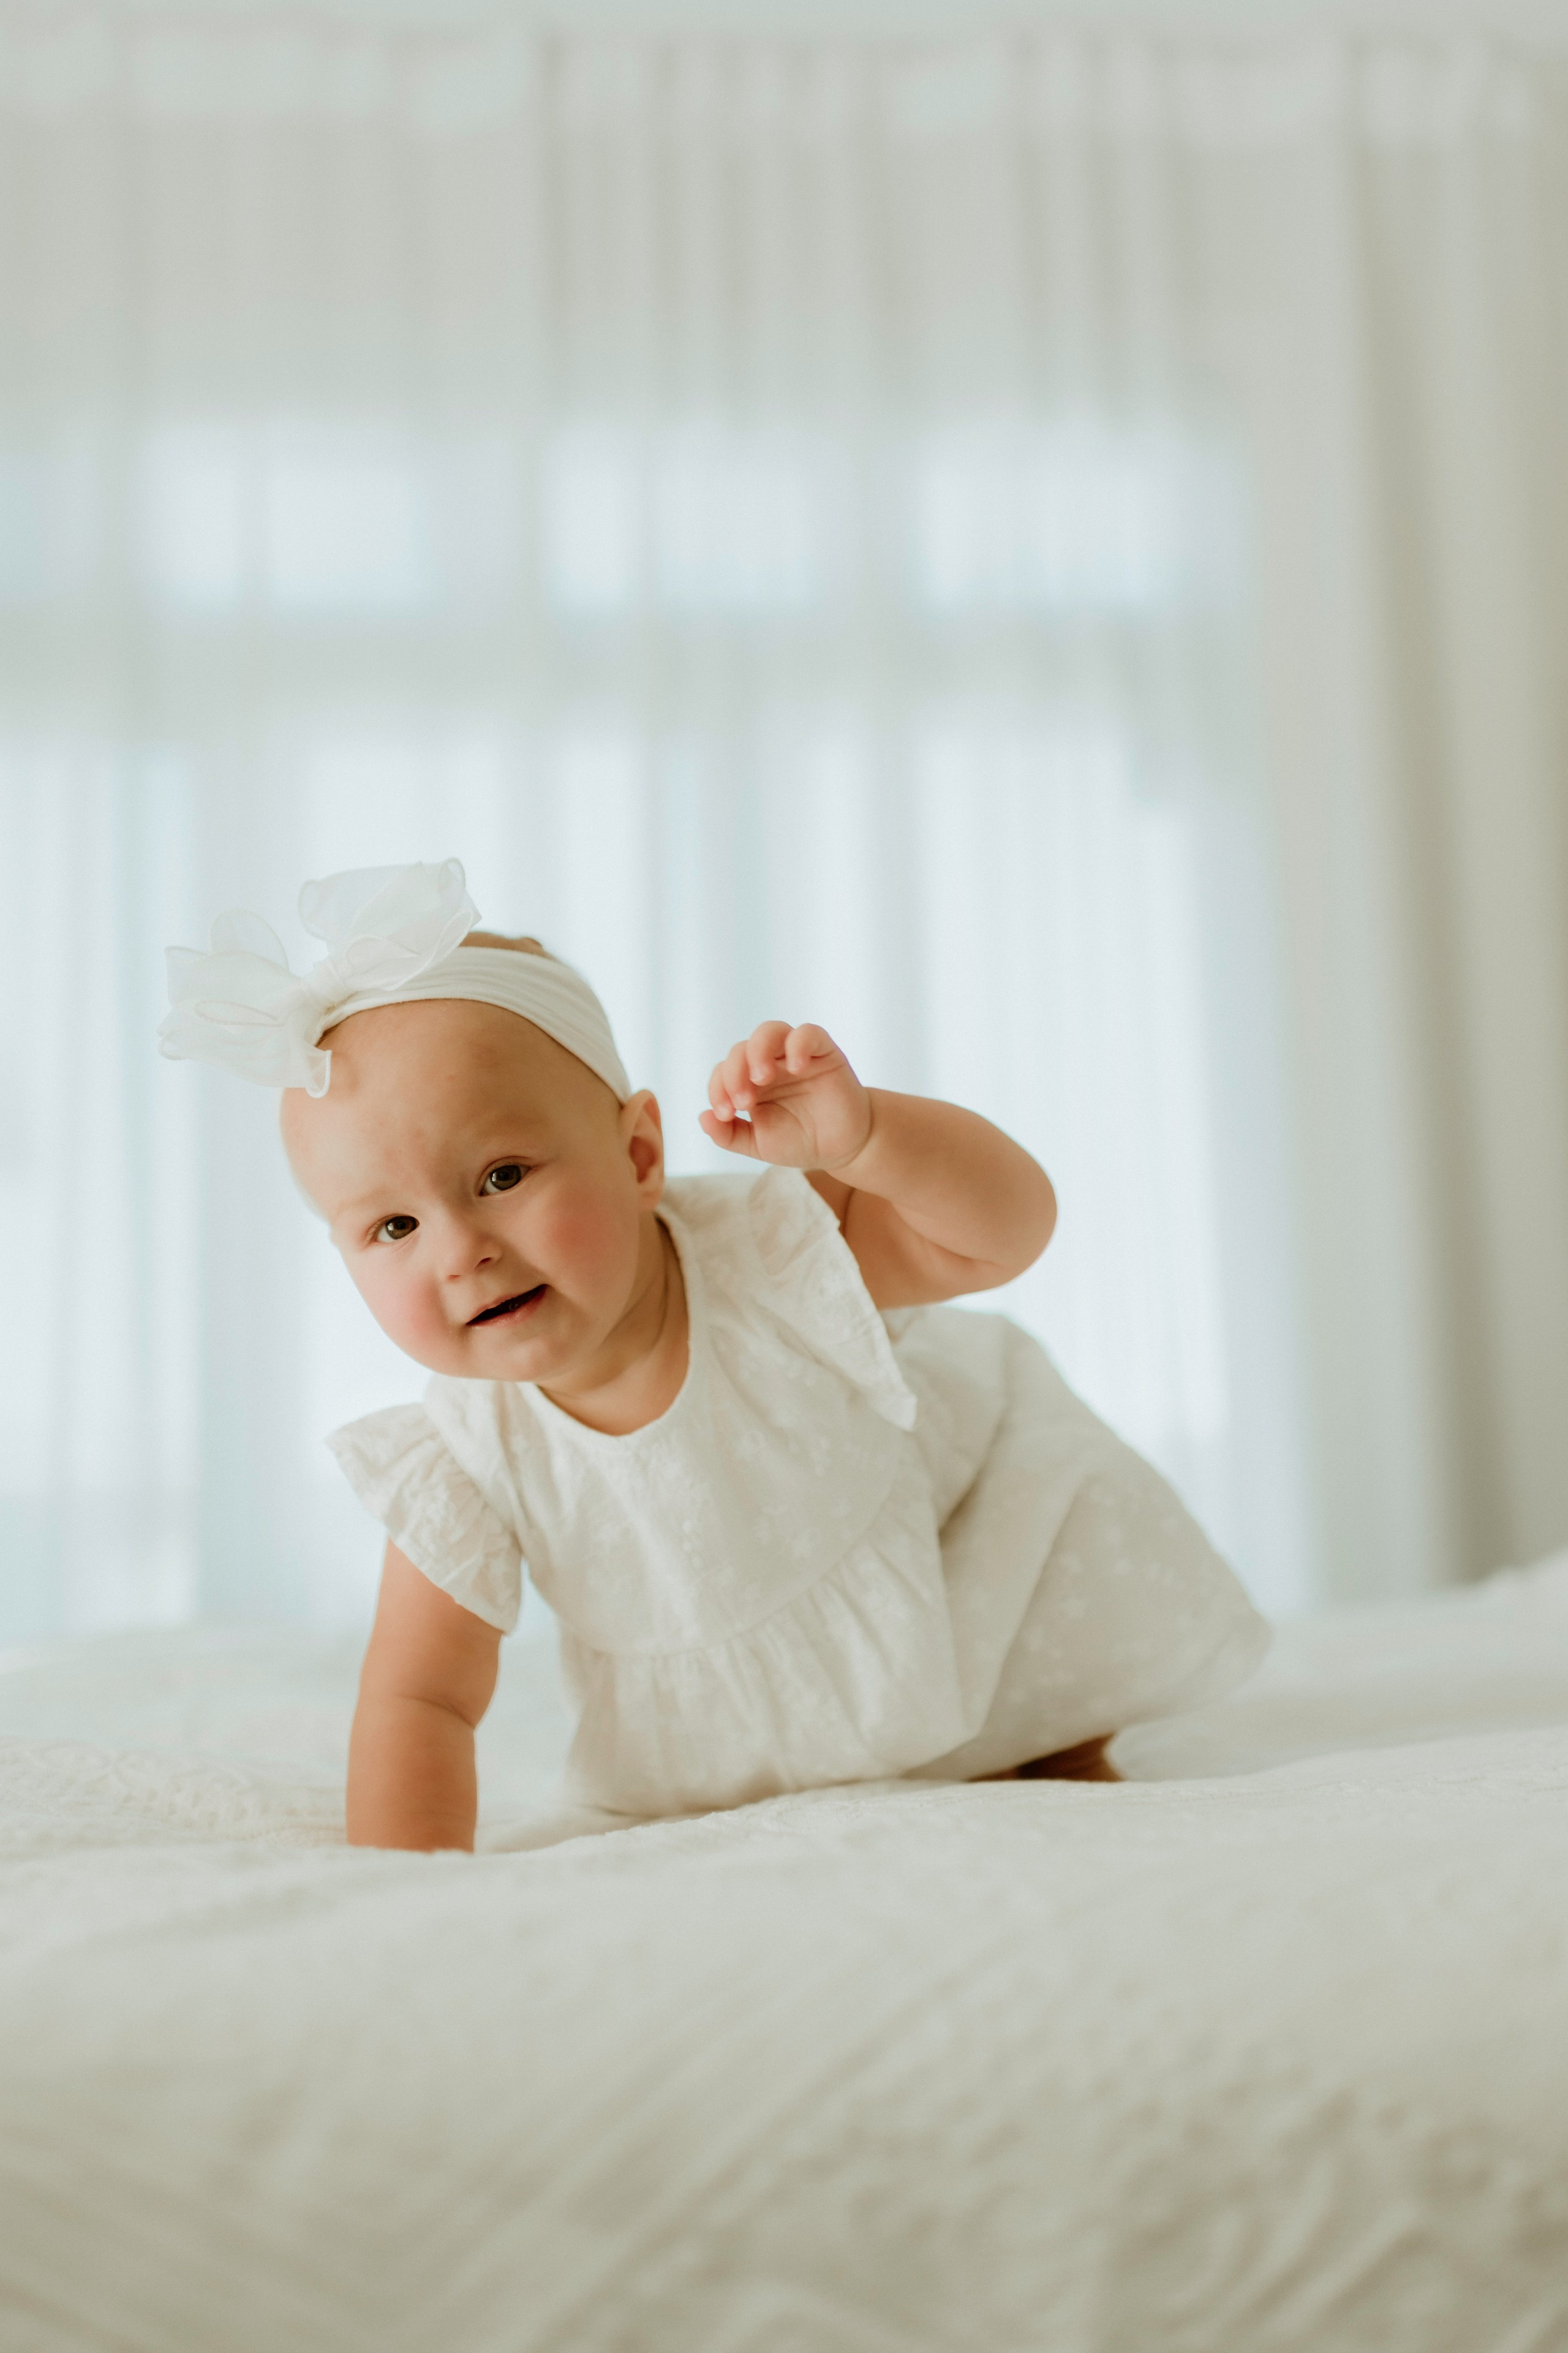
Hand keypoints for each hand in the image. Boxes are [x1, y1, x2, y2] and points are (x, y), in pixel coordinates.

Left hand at [700, 1021, 873, 1172]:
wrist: (842, 1148)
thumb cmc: (800, 1141)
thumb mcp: (758, 1144)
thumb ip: (729, 1134)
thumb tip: (703, 1117)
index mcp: (750, 1082)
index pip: (723, 1071)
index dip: (718, 1089)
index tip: (726, 1115)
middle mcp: (770, 1063)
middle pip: (742, 1048)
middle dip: (735, 1073)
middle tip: (745, 1101)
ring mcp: (795, 1055)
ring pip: (769, 1031)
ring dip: (758, 1051)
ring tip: (761, 1078)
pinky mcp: (823, 1052)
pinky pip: (808, 1033)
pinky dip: (798, 1044)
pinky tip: (796, 1068)